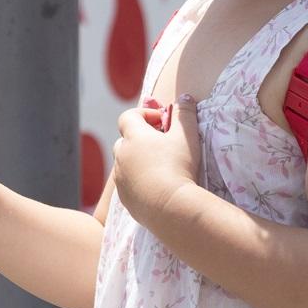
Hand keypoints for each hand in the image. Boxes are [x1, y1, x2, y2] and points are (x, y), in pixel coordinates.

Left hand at [113, 93, 201, 224]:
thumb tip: (185, 98)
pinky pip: (128, 185)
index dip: (144, 115)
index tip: (162, 122)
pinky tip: (158, 188)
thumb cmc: (179, 166)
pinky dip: (139, 182)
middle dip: (141, 140)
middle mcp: (121, 156)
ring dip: (138, 161)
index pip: (128, 116)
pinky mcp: (124, 199)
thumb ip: (185, 113)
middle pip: (125, 140)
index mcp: (133, 137)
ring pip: (125, 164)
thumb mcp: (187, 135)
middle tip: (162, 146)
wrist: (171, 209)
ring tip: (161, 168)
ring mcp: (121, 179)